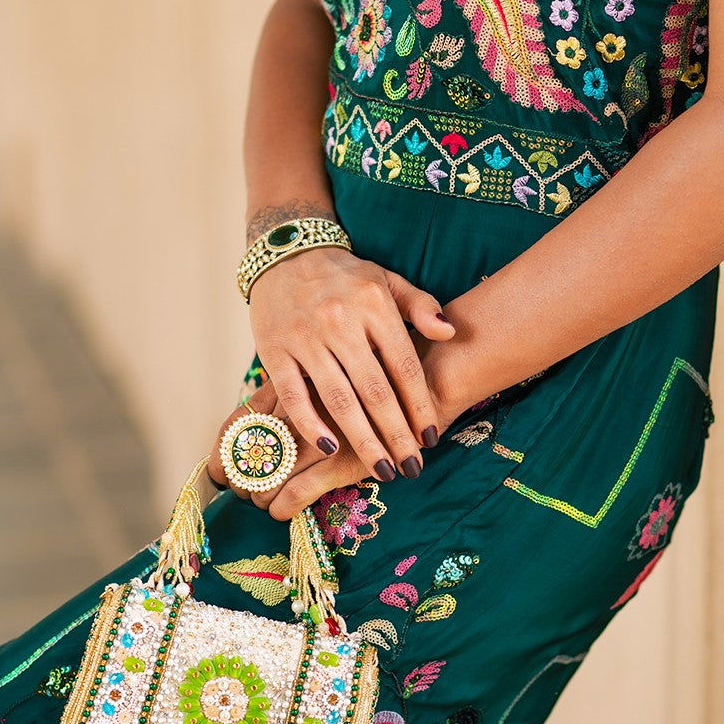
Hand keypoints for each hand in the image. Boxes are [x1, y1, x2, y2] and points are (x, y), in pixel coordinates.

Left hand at [208, 378, 450, 520]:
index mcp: (291, 378)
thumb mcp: (331, 360)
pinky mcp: (340, 459)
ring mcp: (317, 434)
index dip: (223, 451)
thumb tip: (267, 417)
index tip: (220, 471)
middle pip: (247, 455)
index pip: (238, 421)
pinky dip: (285, 505)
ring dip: (260, 496)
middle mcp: (296, 407)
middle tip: (241, 494)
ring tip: (262, 504)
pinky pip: (298, 491)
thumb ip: (301, 382)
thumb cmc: (380, 362)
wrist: (431, 369)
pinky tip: (282, 513)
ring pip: (269, 476)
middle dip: (239, 481)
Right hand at [249, 244, 454, 481]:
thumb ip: (421, 306)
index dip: (420, 406)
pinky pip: (294, 395)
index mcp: (374, 305)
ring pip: (339, 399)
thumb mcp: (387, 281)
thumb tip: (449, 333)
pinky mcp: (274, 350)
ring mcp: (305, 337)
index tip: (431, 438)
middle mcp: (340, 322)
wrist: (286, 254)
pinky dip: (311, 424)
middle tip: (411, 467)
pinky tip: (330, 449)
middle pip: (375, 391)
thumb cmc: (345, 277)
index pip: (404, 366)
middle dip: (396, 435)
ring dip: (362, 440)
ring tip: (382, 469)